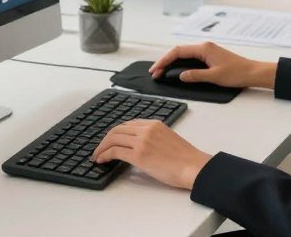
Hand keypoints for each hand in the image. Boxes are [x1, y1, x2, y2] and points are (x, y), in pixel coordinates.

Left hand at [92, 120, 210, 189]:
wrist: (193, 167)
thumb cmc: (185, 159)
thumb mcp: (167, 139)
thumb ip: (152, 137)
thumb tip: (138, 147)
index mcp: (154, 124)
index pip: (128, 124)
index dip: (116, 133)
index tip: (110, 141)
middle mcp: (146, 129)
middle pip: (117, 129)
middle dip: (105, 139)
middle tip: (99, 149)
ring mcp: (142, 141)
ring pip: (113, 138)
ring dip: (102, 147)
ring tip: (97, 156)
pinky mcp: (139, 155)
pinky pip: (115, 151)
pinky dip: (105, 154)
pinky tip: (102, 160)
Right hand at [149, 41, 275, 89]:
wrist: (252, 72)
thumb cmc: (237, 73)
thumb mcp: (214, 77)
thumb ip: (195, 75)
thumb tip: (181, 75)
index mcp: (204, 48)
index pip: (178, 51)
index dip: (164, 60)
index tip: (156, 69)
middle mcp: (204, 47)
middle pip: (178, 51)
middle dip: (165, 61)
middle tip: (155, 72)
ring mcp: (207, 51)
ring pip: (184, 54)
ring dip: (172, 62)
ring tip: (162, 72)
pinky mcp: (209, 56)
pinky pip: (190, 58)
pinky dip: (180, 63)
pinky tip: (176, 70)